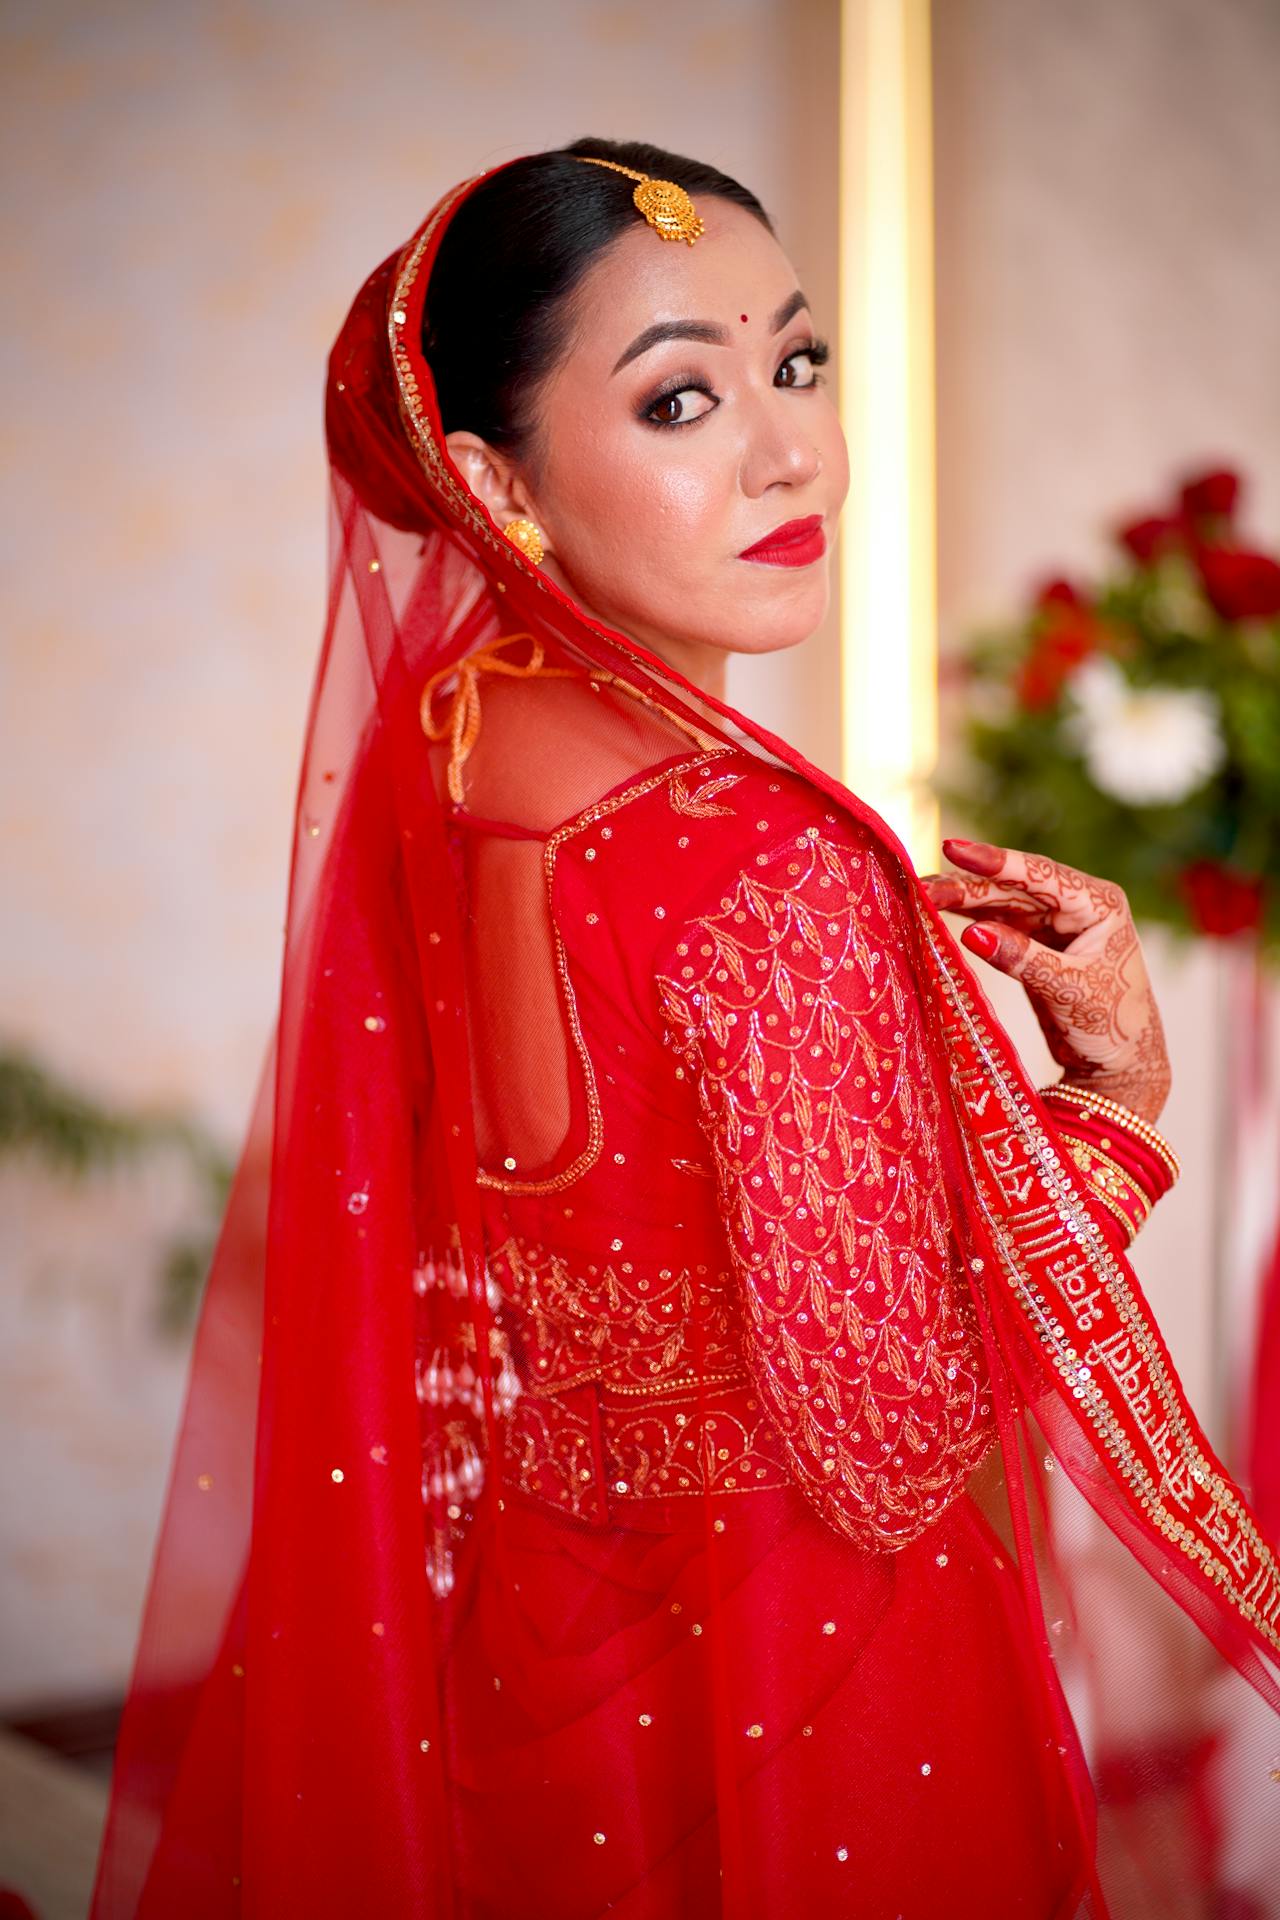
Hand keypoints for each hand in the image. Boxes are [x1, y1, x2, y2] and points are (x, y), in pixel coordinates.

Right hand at [919, 838, 1170, 1122]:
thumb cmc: (1111, 1025)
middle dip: (968, 885)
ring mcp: (1055, 923)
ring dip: (963, 901)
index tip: (955, 849)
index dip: (995, 861)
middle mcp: (1076, 906)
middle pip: (1013, 888)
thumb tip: (971, 933)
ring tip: (921, 895)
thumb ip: (1022, 959)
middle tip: (922, 885)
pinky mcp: (1037, 943)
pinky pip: (998, 924)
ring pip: (1001, 903)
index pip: (1040, 875)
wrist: (1120, 1063)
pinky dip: (970, 921)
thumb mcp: (1068, 990)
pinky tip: (940, 913)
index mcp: (1098, 904)